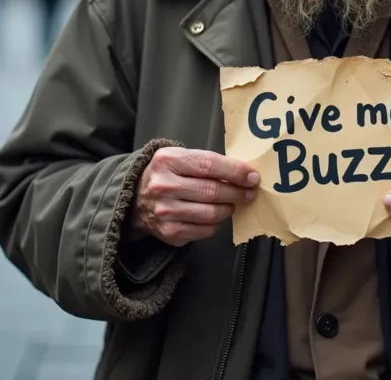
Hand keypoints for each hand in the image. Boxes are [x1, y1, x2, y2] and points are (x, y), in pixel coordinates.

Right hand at [130, 148, 259, 246]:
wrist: (137, 199)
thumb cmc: (169, 174)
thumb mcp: (181, 158)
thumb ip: (208, 162)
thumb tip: (244, 173)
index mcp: (169, 160)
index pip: (209, 165)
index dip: (235, 171)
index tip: (252, 176)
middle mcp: (164, 186)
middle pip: (212, 190)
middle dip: (237, 192)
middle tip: (250, 192)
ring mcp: (165, 211)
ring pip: (211, 213)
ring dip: (228, 208)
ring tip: (232, 203)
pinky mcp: (169, 232)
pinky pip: (205, 230)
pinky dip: (216, 223)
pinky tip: (217, 215)